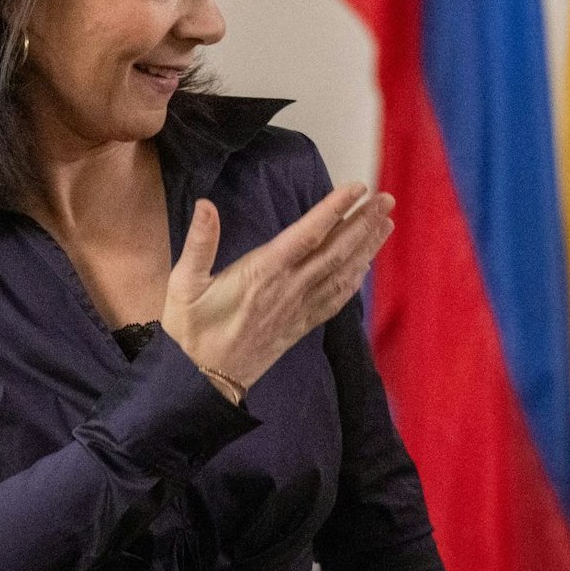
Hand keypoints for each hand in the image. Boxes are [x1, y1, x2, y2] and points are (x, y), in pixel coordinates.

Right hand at [161, 183, 394, 389]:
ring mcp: (299, 308)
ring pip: (342, 273)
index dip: (335, 209)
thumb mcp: (183, 284)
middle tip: (386, 198)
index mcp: (263, 272)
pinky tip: (365, 266)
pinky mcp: (301, 325)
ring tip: (386, 222)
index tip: (357, 188)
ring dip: (366, 247)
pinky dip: (355, 280)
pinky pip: (336, 299)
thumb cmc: (190, 331)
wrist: (202, 382)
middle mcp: (289, 288)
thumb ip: (199, 243)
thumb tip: (206, 204)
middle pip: (336, 250)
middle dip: (363, 223)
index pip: (308, 234)